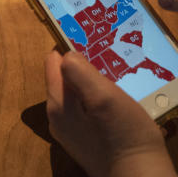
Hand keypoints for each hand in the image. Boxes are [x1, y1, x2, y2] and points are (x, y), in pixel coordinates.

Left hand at [45, 51, 173, 176]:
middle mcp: (58, 118)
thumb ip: (81, 73)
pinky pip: (89, 108)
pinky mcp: (88, 139)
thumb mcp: (104, 98)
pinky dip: (101, 97)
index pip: (53, 61)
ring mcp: (73, 131)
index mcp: (58, 104)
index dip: (71, 45)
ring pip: (79, 92)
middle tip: (110, 52)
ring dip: (96, 79)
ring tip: (119, 70)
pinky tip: (122, 95)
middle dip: (85, 61)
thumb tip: (67, 54)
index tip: (93, 37)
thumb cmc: (124, 136)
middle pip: (66, 76)